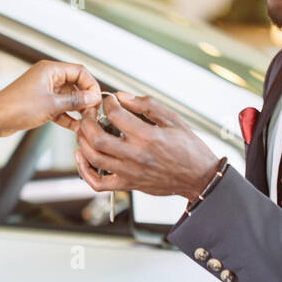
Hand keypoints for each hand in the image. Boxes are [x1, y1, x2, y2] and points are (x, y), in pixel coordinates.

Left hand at [0, 60, 100, 142]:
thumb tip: (94, 98)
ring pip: (68, 98)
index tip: (97, 100)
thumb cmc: (17, 107)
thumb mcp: (52, 105)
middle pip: (76, 84)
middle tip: (94, 113)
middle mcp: (48, 77)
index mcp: (50, 70)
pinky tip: (76, 128)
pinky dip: (67, 117)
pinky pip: (60, 108)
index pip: (80, 71)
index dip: (91, 85)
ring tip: (87, 122)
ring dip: (78, 110)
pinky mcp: (40, 103)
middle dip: (86, 99)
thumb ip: (75, 101)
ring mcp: (44, 91)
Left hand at [69, 92, 220, 201]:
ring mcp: (129, 172)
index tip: (109, 100)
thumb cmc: (188, 149)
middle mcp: (136, 155)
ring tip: (84, 129)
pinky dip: (85, 170)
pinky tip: (83, 156)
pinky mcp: (127, 184)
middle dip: (87, 121)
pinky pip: (98, 183)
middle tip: (89, 112)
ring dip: (83, 141)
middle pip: (97, 137)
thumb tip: (122, 96)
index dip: (108, 103)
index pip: (116, 115)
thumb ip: (147, 105)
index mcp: (148, 136)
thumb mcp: (173, 119)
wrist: (199, 178)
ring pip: (94, 157)